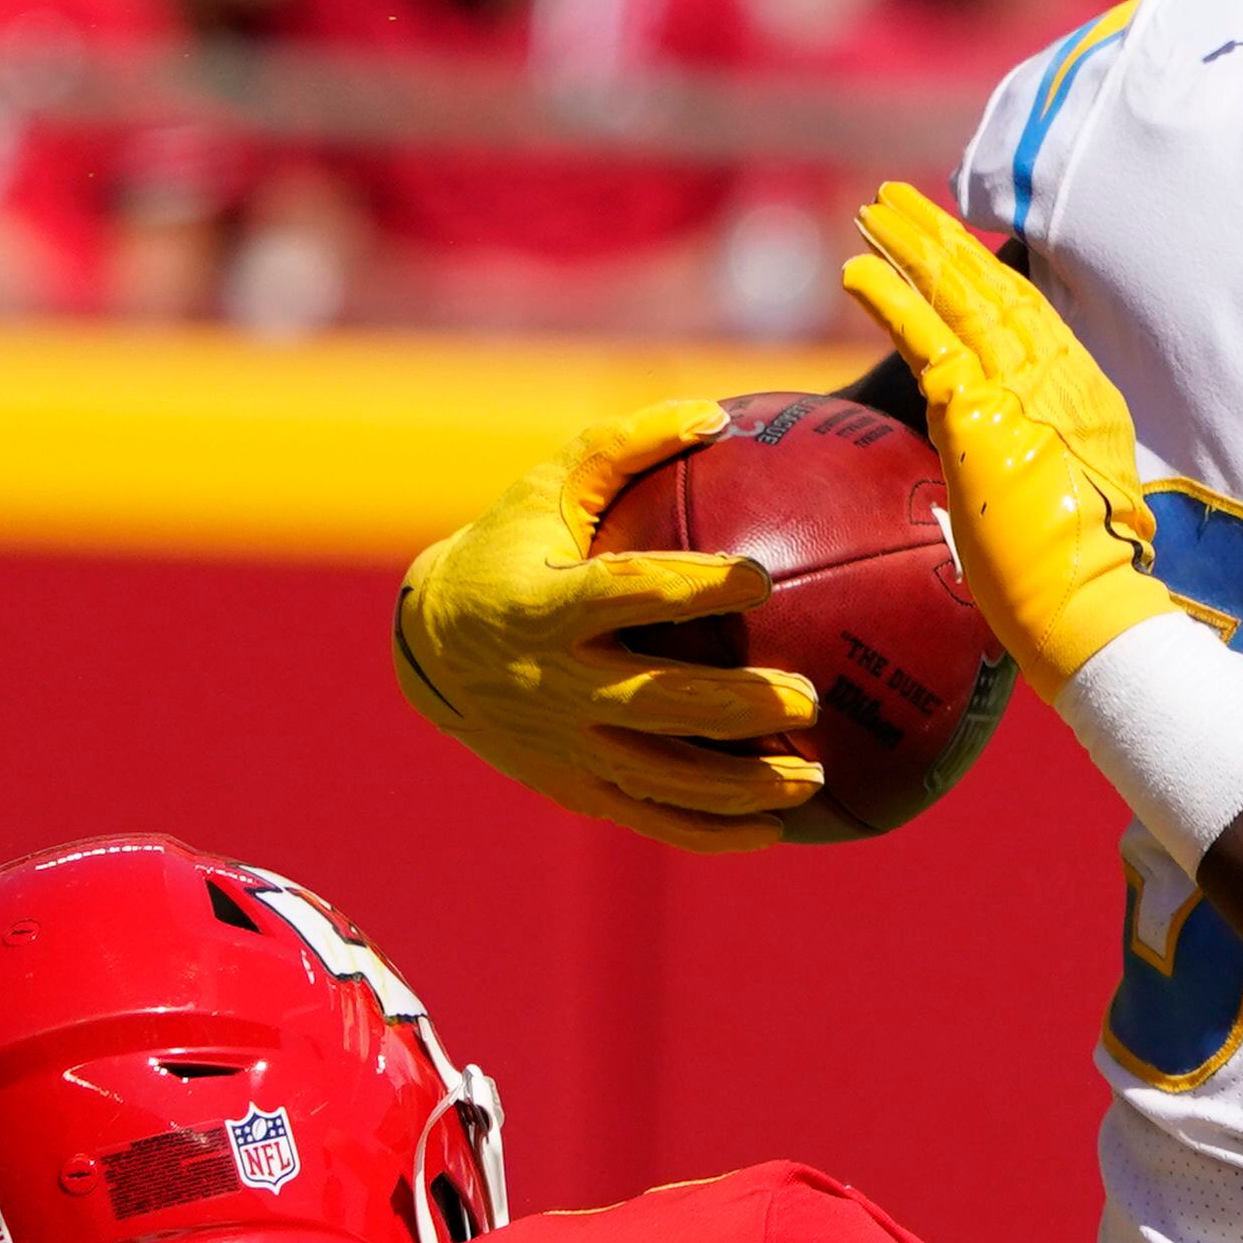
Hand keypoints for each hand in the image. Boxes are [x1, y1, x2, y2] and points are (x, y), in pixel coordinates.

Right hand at [394, 397, 827, 851]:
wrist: (432, 648)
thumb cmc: (512, 548)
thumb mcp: (551, 486)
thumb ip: (627, 445)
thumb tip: (717, 412)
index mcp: (547, 603)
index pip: (627, 593)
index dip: (693, 589)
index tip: (758, 578)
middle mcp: (554, 682)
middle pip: (655, 700)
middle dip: (735, 706)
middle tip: (808, 698)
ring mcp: (565, 744)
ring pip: (660, 776)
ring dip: (738, 784)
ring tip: (810, 775)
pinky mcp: (574, 787)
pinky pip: (650, 817)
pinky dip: (711, 830)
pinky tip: (776, 827)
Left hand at [840, 183, 1170, 695]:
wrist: (1086, 604)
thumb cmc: (1071, 577)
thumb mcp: (1054, 498)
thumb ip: (1026, 461)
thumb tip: (995, 470)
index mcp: (1080, 396)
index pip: (1029, 311)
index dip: (986, 269)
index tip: (952, 243)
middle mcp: (1059, 376)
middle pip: (993, 286)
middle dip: (943, 239)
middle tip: (899, 201)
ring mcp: (1023, 386)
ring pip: (959, 294)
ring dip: (912, 247)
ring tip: (873, 210)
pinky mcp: (979, 406)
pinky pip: (924, 334)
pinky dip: (887, 298)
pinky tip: (853, 270)